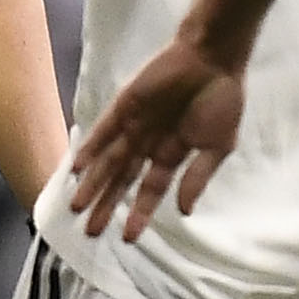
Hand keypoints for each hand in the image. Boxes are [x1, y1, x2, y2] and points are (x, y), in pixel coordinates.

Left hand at [67, 36, 247, 242]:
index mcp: (173, 154)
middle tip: (89, 233)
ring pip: (109, 160)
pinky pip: (103, 131)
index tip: (128, 238)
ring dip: (92, 183)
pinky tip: (78, 168)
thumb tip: (182, 211)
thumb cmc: (222, 100)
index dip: (139, 213)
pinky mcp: (124, 106)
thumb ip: (198, 177)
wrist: (214, 60)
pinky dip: (90, 148)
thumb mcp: (218, 146)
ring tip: (75, 207)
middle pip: (122, 180)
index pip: (151, 190)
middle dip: (107, 206)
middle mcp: (149, 144)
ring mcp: (135, 125)